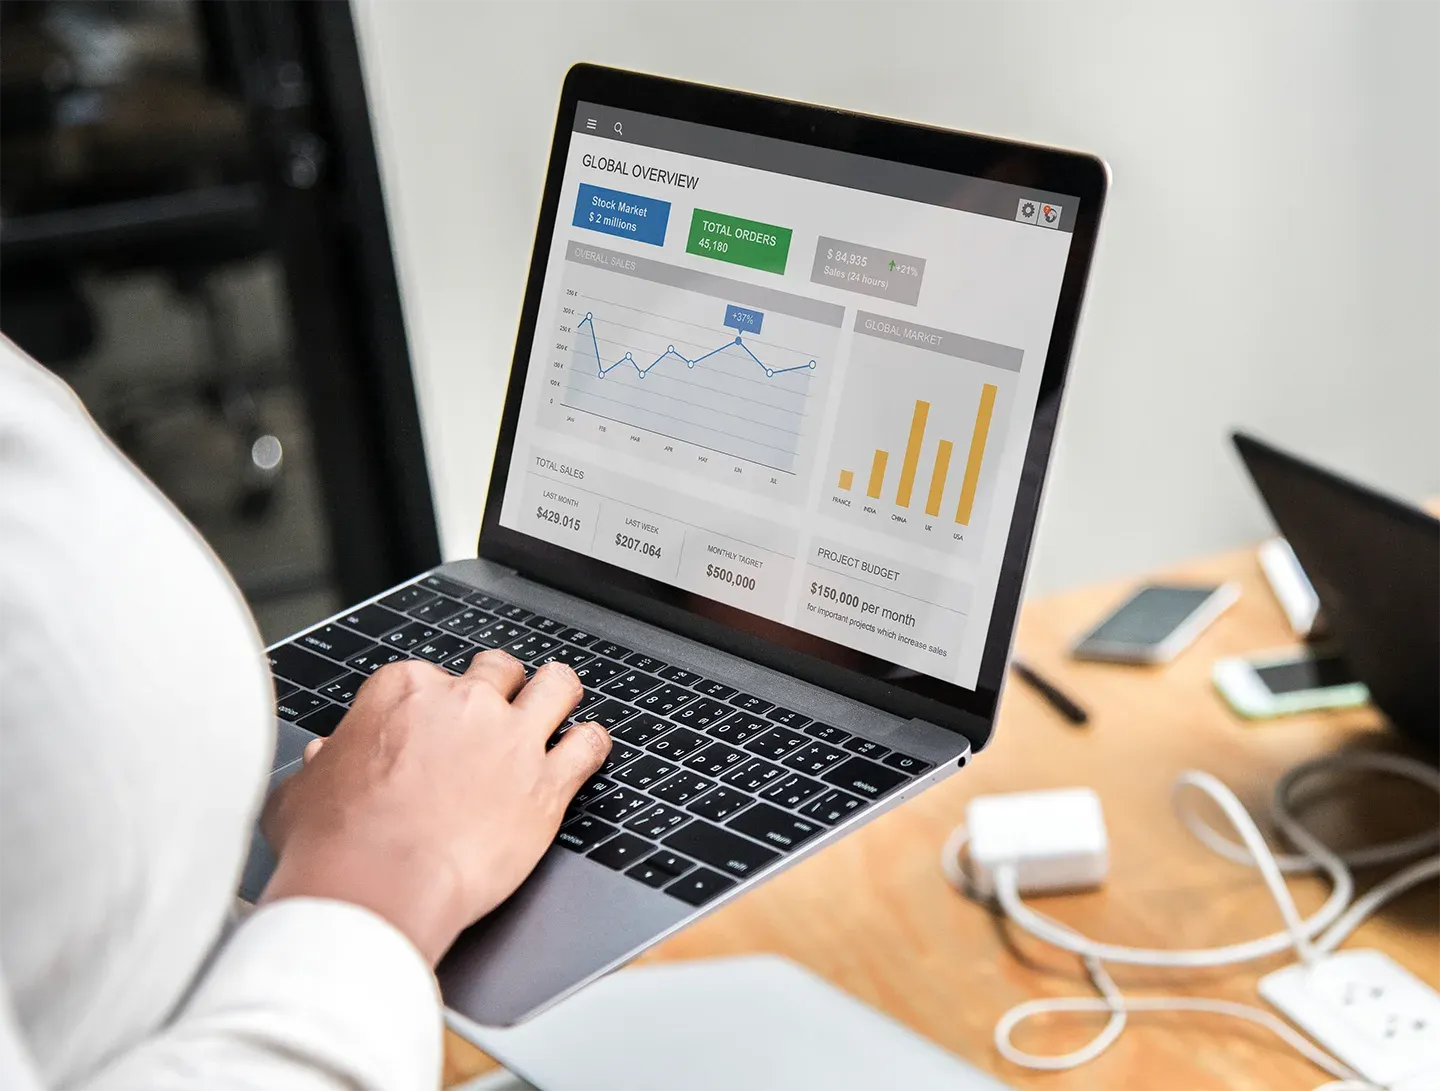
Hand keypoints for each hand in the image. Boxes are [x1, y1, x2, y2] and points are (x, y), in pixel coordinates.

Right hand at [259, 651, 609, 964]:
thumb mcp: (302, 793)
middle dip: (499, 686)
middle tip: (496, 710)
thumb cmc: (333, 845)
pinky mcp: (546, 783)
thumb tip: (322, 760)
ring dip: (557, 694)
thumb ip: (320, 767)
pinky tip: (587, 749)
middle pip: (498, 670)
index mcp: (403, 692)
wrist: (376, 889)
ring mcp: (511, 739)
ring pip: (556, 687)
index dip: (434, 705)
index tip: (432, 728)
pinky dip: (592, 744)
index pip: (430, 677)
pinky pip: (589, 745)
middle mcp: (464, 703)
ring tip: (558, 705)